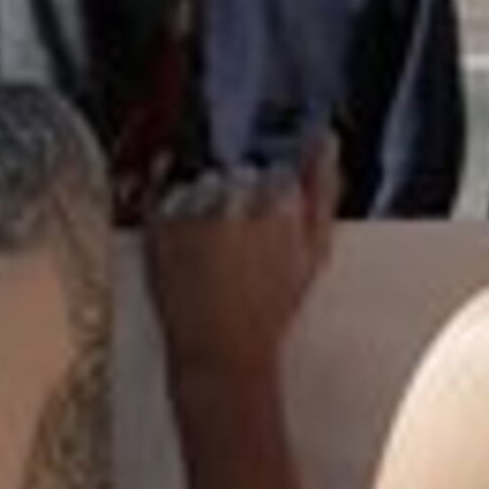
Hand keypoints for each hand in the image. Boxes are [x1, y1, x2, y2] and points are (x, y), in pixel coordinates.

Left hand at [144, 138, 337, 378]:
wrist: (222, 349)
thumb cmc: (271, 308)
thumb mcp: (314, 254)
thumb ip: (323, 192)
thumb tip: (327, 139)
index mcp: (280, 203)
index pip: (274, 171)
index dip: (270, 198)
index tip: (265, 223)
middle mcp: (236, 200)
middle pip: (237, 172)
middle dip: (238, 196)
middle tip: (238, 240)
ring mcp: (195, 211)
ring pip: (202, 180)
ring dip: (206, 201)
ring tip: (212, 245)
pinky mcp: (161, 224)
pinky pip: (167, 194)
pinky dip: (176, 212)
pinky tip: (189, 243)